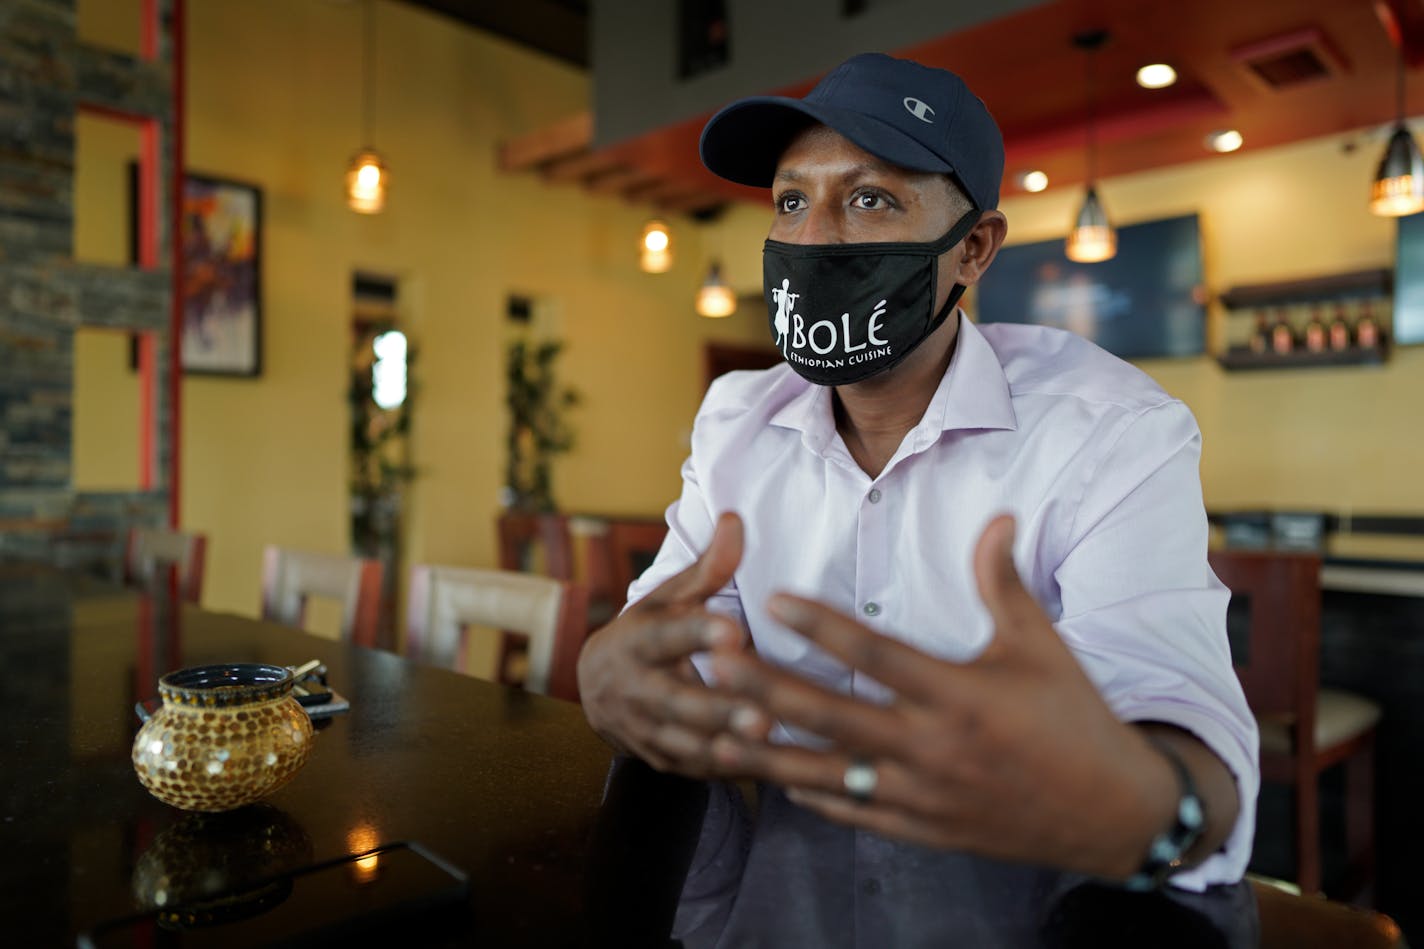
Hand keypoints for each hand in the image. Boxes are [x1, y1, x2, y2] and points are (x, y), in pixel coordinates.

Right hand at [577, 513, 756, 776]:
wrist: (597, 690)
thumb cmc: (648, 633)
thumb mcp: (669, 598)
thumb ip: (707, 568)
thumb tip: (735, 518)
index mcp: (638, 640)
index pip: (666, 635)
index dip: (697, 633)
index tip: (732, 630)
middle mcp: (636, 688)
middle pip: (676, 703)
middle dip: (718, 710)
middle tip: (763, 714)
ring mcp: (645, 731)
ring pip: (686, 744)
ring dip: (726, 748)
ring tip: (769, 743)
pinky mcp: (661, 761)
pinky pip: (695, 771)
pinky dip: (728, 772)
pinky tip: (769, 768)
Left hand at [706, 514, 1176, 877]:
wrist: (1112, 813)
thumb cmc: (1075, 718)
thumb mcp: (1042, 645)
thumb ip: (1005, 583)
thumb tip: (999, 515)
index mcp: (958, 696)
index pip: (875, 654)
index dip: (821, 625)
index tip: (773, 599)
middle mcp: (932, 748)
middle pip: (831, 715)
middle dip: (766, 688)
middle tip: (714, 664)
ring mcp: (922, 795)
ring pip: (828, 774)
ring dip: (768, 754)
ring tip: (714, 735)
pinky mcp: (923, 829)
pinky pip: (854, 813)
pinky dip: (813, 798)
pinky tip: (778, 782)